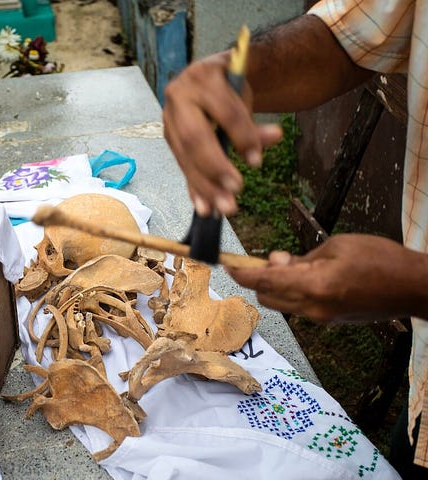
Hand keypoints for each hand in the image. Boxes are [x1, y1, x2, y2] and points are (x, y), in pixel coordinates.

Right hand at [162, 53, 282, 215]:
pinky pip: (181, 165)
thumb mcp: (244, 97)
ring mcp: (169, 118)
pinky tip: (204, 207)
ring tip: (223, 207)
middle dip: (215, 166)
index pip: (224, 112)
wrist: (208, 78)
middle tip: (235, 189)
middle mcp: (178, 96)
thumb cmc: (230, 87)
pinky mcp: (169, 137)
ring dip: (204, 185)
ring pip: (185, 155)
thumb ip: (255, 121)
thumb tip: (275, 137)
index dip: (241, 136)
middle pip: (195, 137)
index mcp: (203, 76)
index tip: (256, 161)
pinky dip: (194, 188)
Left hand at [225, 234, 427, 322]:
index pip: (264, 280)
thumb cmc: (381, 259)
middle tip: (266, 258)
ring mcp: (321, 318)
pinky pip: (298, 307)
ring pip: (281, 304)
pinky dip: (292, 292)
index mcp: (314, 286)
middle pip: (266, 296)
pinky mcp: (329, 321)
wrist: (414, 288)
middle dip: (257, 278)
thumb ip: (302, 258)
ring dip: (275, 286)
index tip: (226, 264)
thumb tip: (277, 261)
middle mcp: (313, 307)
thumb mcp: (337, 247)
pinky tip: (308, 276)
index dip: (241, 272)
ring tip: (293, 264)